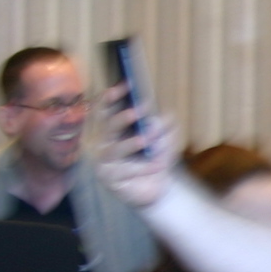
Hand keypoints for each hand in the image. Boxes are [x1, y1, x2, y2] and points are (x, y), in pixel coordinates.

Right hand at [94, 84, 180, 209]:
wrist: (156, 188)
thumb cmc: (155, 157)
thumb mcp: (165, 140)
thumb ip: (165, 128)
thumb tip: (166, 116)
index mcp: (112, 127)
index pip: (106, 107)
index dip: (113, 95)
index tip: (127, 84)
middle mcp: (104, 142)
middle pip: (109, 125)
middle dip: (124, 116)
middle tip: (140, 109)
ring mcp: (104, 161)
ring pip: (116, 149)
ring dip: (133, 142)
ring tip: (146, 138)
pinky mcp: (110, 180)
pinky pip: (127, 171)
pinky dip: (144, 167)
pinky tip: (157, 164)